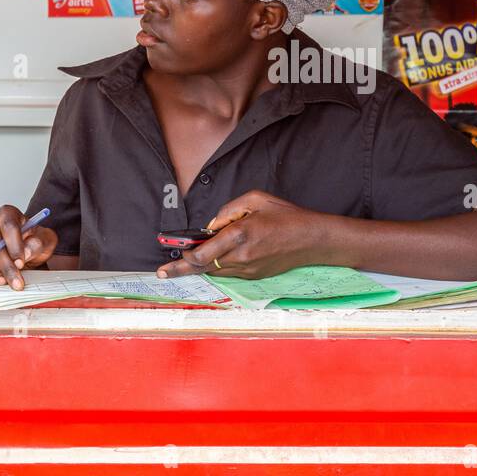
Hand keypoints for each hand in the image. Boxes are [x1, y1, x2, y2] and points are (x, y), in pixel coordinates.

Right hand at [0, 204, 57, 290]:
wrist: (28, 251)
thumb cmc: (34, 242)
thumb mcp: (45, 240)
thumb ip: (38, 243)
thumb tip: (25, 251)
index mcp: (8, 214)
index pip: (8, 225)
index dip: (14, 244)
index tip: (21, 261)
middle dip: (5, 263)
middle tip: (15, 280)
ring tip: (1, 281)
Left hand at [157, 190, 324, 279]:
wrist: (312, 240)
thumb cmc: (287, 216)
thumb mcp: (256, 199)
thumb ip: (228, 210)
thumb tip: (211, 226)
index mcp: (240, 234)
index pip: (202, 254)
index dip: (183, 258)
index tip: (170, 259)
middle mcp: (241, 257)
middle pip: (203, 267)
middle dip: (182, 268)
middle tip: (164, 273)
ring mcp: (248, 270)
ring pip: (214, 271)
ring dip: (200, 267)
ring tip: (185, 263)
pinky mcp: (254, 276)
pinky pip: (229, 272)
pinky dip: (219, 265)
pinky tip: (218, 257)